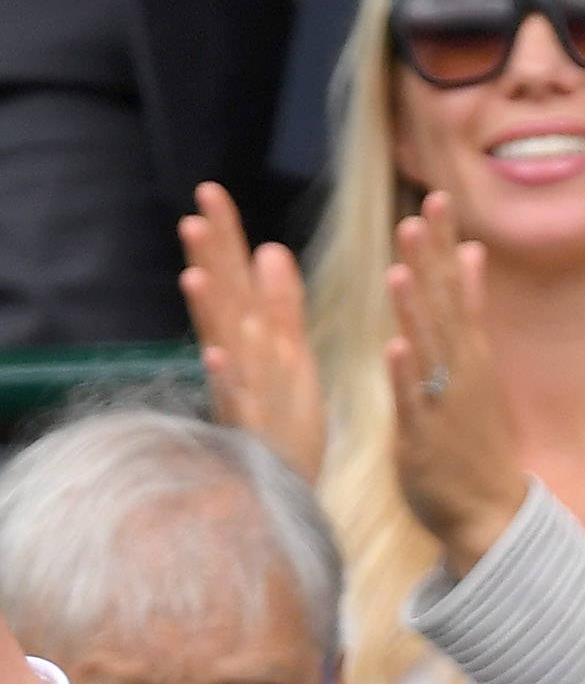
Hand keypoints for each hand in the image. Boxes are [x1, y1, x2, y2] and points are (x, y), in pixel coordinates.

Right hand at [177, 182, 326, 483]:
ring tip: (194, 273)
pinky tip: (216, 356)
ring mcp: (243, 394)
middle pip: (224, 301)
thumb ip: (282, 305)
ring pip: (224, 346)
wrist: (284, 493)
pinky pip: (236, 403)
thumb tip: (271, 249)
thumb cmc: (286, 425)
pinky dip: (226, 380)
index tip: (210, 191)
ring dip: (209, 312)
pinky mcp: (250, 431)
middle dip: (211, 260)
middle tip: (195, 214)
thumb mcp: (291, 355)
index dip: (225, 237)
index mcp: (256, 340)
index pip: (236, 278)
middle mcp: (243, 361)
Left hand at [385, 193, 528, 576]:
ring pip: (429, 351)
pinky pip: (414, 404)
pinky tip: (396, 347)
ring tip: (401, 268)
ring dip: (416, 311)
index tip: (437, 197)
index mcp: (468, 353)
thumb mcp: (476, 364)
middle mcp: (459, 373)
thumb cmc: (474, 440)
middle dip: (431, 263)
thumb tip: (470, 253)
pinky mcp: (423, 440)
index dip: (444, 244)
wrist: (489, 516)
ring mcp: (442, 405)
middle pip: (444, 309)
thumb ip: (468, 307)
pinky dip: (406, 376)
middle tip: (421, 214)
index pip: (455, 287)